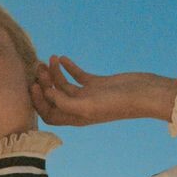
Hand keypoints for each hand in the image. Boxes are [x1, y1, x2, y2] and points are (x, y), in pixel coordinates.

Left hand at [31, 56, 176, 126]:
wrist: (143, 93)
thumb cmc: (118, 103)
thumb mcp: (89, 106)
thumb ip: (66, 102)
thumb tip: (47, 94)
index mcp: (76, 118)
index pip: (49, 114)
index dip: (38, 101)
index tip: (34, 85)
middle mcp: (80, 108)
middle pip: (54, 98)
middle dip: (44, 83)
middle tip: (40, 67)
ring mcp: (88, 95)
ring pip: (64, 85)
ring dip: (54, 72)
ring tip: (50, 58)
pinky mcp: (97, 83)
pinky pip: (77, 75)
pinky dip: (68, 67)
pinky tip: (62, 57)